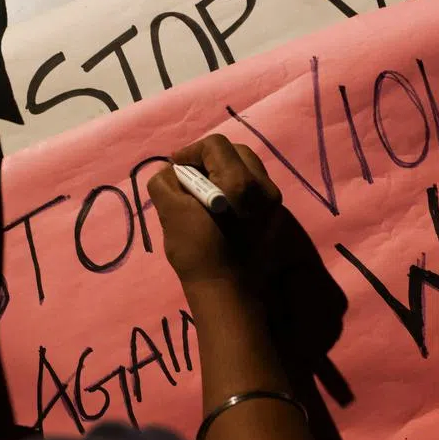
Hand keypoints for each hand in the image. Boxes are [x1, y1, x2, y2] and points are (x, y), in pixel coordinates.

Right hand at [147, 135, 282, 289]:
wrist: (227, 293)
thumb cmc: (198, 253)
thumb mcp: (171, 213)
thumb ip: (166, 182)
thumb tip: (172, 171)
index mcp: (243, 183)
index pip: (215, 146)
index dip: (190, 151)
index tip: (174, 166)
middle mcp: (265, 187)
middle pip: (235, 153)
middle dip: (208, 158)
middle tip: (187, 175)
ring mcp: (272, 202)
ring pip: (245, 169)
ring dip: (221, 172)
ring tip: (200, 190)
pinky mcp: (272, 217)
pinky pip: (252, 188)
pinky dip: (233, 188)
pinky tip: (217, 205)